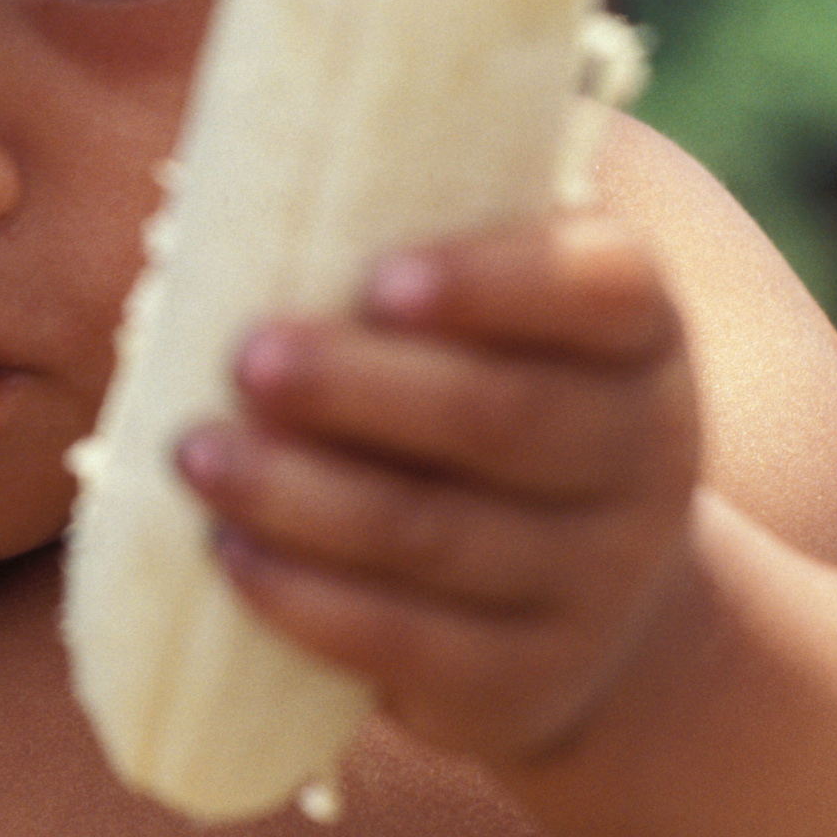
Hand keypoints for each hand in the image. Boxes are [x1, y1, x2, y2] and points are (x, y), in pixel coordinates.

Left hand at [175, 209, 700, 781]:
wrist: (604, 614)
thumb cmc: (502, 413)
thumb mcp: (512, 327)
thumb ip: (425, 247)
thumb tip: (245, 152)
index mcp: (641, 339)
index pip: (605, 288)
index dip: (497, 281)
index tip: (379, 277)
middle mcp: (643, 457)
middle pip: (502, 419)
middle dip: (360, 387)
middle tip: (246, 359)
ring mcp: (591, 582)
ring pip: (434, 535)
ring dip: (300, 495)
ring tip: (193, 455)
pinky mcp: (521, 685)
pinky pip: (405, 645)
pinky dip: (305, 599)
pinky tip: (228, 553)